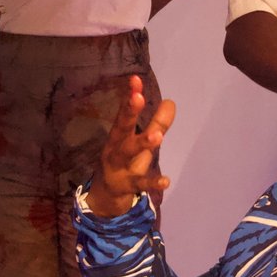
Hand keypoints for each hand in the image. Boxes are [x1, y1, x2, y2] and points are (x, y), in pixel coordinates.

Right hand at [85, 76, 175, 216]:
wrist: (105, 197)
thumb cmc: (124, 164)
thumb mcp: (141, 144)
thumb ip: (157, 124)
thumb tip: (171, 102)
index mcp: (119, 135)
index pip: (125, 112)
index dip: (130, 95)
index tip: (136, 79)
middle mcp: (115, 148)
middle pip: (121, 128)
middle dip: (128, 112)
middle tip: (138, 97)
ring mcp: (119, 168)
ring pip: (128, 153)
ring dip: (142, 143)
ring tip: (158, 136)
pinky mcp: (126, 186)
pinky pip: (139, 184)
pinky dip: (152, 182)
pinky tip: (166, 180)